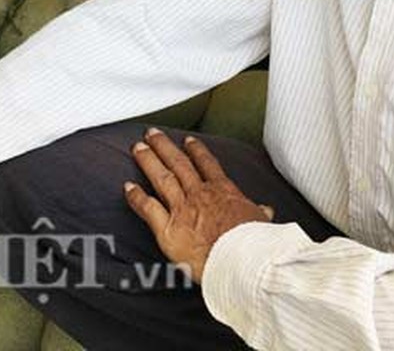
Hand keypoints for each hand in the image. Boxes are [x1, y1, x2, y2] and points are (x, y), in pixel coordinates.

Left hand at [125, 128, 272, 282]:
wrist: (240, 259)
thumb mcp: (261, 222)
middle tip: (152, 134)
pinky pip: (148, 208)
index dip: (196, 151)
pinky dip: (137, 197)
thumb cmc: (252, 243)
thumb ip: (259, 214)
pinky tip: (128, 187)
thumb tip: (266, 211)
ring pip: (162, 178)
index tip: (189, 141)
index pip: (208, 165)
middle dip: (164, 147)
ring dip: (148, 161)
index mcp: (223, 191)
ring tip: (137, 148)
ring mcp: (182, 209)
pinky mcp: (168, 228)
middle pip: (179, 164)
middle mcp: (200, 194)